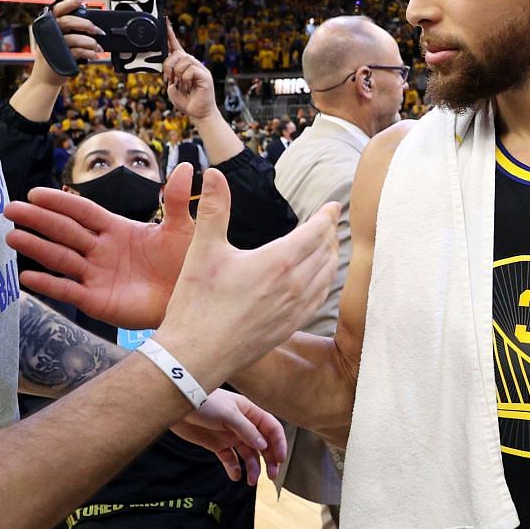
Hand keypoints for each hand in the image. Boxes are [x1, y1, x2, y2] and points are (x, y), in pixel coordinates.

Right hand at [5, 163, 195, 327]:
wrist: (190, 301)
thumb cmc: (185, 264)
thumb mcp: (182, 229)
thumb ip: (177, 200)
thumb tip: (189, 166)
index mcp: (116, 229)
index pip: (82, 212)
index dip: (60, 202)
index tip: (35, 193)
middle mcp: (100, 250)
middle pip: (64, 231)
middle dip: (38, 220)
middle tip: (10, 209)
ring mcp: (96, 275)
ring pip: (61, 258)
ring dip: (36, 248)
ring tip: (12, 238)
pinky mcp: (96, 301)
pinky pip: (68, 291)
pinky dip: (48, 285)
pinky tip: (27, 277)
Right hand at [29, 0, 106, 80]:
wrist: (46, 80)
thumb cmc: (56, 58)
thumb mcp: (60, 42)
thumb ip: (70, 32)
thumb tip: (90, 23)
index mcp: (48, 27)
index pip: (58, 9)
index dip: (71, 3)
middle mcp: (49, 34)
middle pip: (68, 21)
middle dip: (86, 24)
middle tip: (98, 31)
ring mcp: (53, 46)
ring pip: (74, 38)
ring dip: (90, 42)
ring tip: (97, 47)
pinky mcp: (59, 58)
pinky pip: (78, 52)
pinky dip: (89, 53)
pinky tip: (94, 55)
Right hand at [152, 166, 337, 388]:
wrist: (196, 356)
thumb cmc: (197, 303)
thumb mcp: (203, 250)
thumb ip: (215, 209)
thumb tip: (215, 172)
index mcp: (277, 262)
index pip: (315, 233)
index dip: (326, 217)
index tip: (333, 206)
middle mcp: (293, 286)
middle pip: (326, 253)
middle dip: (330, 234)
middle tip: (330, 222)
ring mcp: (294, 310)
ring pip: (326, 278)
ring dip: (331, 258)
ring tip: (330, 246)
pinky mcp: (289, 327)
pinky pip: (319, 300)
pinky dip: (325, 284)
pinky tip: (319, 281)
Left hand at [162, 23, 217, 123]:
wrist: (198, 113)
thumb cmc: (186, 101)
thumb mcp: (172, 85)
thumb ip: (170, 73)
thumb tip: (167, 63)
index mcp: (185, 65)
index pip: (177, 46)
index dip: (170, 35)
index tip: (165, 22)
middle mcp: (193, 64)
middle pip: (177, 54)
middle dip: (169, 66)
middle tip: (170, 78)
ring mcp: (200, 69)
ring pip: (183, 61)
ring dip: (177, 74)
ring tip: (182, 84)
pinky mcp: (205, 75)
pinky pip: (190, 70)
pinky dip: (185, 79)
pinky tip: (189, 86)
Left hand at [168, 389, 287, 483]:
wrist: (179, 404)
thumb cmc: (205, 403)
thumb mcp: (228, 414)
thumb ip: (246, 430)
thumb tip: (264, 446)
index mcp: (250, 413)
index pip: (272, 429)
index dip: (279, 444)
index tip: (280, 460)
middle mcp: (244, 425)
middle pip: (263, 445)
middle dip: (270, 460)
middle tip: (271, 476)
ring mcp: (231, 436)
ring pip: (248, 455)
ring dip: (253, 468)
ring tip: (251, 481)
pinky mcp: (217, 444)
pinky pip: (230, 459)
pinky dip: (234, 468)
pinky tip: (235, 476)